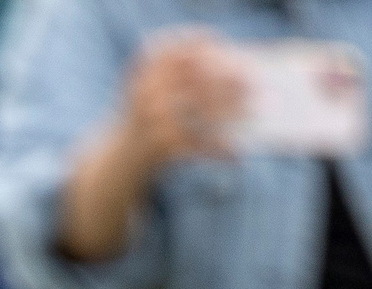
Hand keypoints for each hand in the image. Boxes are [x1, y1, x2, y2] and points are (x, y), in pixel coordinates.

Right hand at [58, 29, 248, 263]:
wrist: (116, 161)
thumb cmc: (145, 119)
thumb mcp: (152, 87)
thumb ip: (181, 71)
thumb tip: (236, 71)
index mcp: (143, 69)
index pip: (182, 46)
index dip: (207, 44)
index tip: (227, 48)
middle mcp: (145, 90)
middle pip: (199, 76)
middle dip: (230, 79)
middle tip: (254, 82)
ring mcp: (152, 118)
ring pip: (204, 110)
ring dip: (233, 111)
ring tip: (254, 112)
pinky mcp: (160, 147)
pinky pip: (199, 144)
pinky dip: (219, 149)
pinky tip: (236, 153)